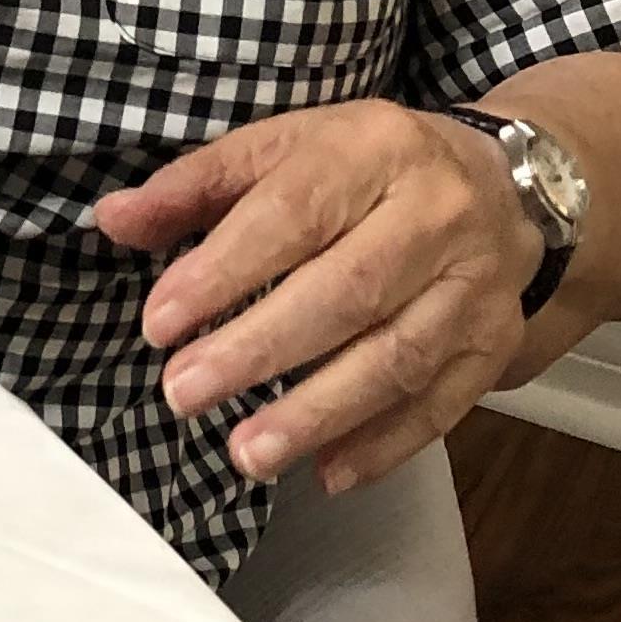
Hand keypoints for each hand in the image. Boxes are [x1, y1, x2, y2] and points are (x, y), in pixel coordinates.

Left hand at [92, 101, 542, 497]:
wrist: (506, 185)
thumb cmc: (369, 168)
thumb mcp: (287, 147)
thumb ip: (199, 185)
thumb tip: (114, 219)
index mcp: (376, 147)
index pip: (294, 212)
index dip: (224, 271)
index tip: (160, 323)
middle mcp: (437, 213)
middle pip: (348, 291)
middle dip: (259, 350)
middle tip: (185, 394)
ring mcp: (476, 285)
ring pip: (397, 358)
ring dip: (318, 414)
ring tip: (246, 453)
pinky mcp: (496, 344)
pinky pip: (443, 404)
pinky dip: (383, 445)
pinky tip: (327, 474)